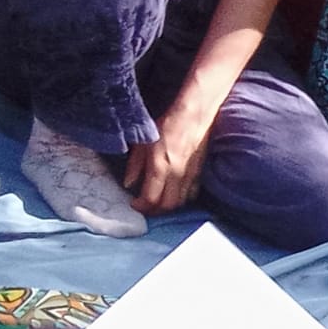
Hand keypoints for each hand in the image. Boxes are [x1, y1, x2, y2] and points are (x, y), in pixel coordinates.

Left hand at [124, 100, 214, 214]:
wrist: (194, 117)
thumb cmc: (167, 125)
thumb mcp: (143, 142)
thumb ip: (135, 165)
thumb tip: (128, 183)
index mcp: (160, 167)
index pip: (151, 198)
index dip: (141, 206)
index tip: (134, 204)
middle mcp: (176, 175)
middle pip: (166, 206)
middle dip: (154, 211)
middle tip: (144, 207)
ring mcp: (189, 176)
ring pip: (179, 203)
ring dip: (167, 207)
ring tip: (157, 203)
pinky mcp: (199, 175)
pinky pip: (190, 195)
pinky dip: (181, 199)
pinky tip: (173, 194)